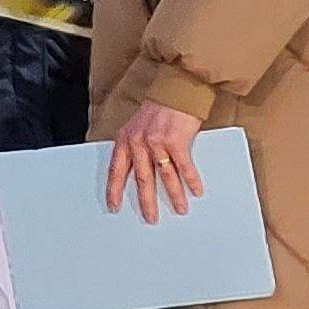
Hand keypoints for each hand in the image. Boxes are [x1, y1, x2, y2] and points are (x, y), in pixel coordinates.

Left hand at [103, 102, 205, 223]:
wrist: (175, 91)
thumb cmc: (158, 109)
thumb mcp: (136, 127)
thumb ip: (135, 147)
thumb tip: (139, 172)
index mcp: (125, 140)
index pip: (116, 170)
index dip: (114, 190)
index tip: (114, 207)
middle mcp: (138, 142)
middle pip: (142, 179)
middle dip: (146, 201)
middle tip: (150, 217)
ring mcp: (157, 142)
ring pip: (165, 176)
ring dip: (174, 195)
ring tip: (179, 208)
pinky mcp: (176, 141)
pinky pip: (184, 167)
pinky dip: (191, 180)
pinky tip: (195, 191)